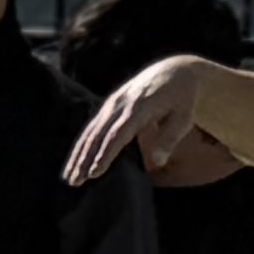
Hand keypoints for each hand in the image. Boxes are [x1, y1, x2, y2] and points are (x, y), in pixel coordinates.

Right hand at [66, 52, 248, 188]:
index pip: (118, 133)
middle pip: (98, 134)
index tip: (95, 172)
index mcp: (139, 106)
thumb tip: (157, 163)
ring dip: (78, 155)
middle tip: (76, 181)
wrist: (174, 72)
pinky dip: (81, 147)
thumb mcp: (184, 118)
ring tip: (69, 178)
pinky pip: (91, 128)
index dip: (106, 153)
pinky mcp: (108, 106)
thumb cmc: (182, 100)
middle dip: (85, 158)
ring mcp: (112, 103)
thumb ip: (170, 139)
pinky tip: (74, 163)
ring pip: (90, 131)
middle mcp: (121, 103)